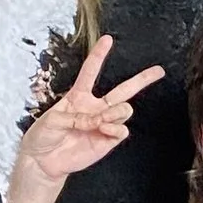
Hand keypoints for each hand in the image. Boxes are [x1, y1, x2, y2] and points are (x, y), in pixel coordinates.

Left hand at [11, 39, 163, 193]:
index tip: (108, 39)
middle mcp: (94, 108)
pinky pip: (121, 130)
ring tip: (102, 120)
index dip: (99, 55)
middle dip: (142, 79)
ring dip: (117, 112)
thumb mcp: (52, 120)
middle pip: (122, 90)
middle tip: (159, 71)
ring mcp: (103, 124)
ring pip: (124, 110)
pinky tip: (104, 129)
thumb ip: (76, 117)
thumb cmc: (43, 136)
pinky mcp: (107, 140)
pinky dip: (116, 128)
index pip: (90, 71)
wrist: (43, 162)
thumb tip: (97, 120)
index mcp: (78, 96)